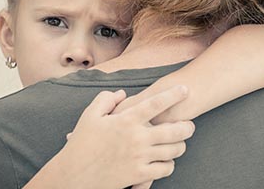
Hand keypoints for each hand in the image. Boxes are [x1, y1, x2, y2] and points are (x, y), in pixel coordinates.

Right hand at [34, 86, 194, 188]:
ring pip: (174, 150)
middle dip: (187, 126)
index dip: (173, 95)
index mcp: (125, 121)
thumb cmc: (80, 144)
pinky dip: (169, 164)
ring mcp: (139, 157)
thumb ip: (105, 100)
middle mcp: (136, 138)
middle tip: (190, 124)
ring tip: (180, 143)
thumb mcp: (89, 116)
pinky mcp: (139, 175)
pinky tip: (166, 161)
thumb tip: (122, 94)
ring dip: (180, 146)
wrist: (73, 175)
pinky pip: (165, 169)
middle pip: (174, 130)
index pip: (155, 104)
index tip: (186, 89)